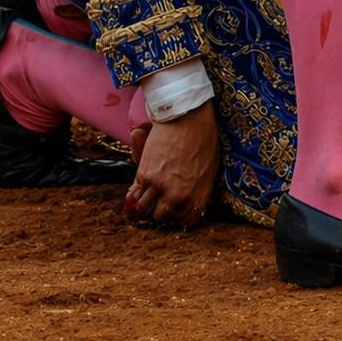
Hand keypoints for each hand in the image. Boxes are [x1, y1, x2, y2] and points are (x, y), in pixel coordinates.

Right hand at [124, 100, 219, 227]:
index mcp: (199, 195)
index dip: (182, 218)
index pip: (188, 222)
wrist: (187, 119)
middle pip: (163, 217)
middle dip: (162, 212)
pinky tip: (131, 202)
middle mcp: (179, 196)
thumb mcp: (210, 169)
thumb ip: (200, 190)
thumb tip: (194, 204)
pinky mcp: (144, 176)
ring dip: (145, 208)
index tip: (178, 213)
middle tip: (160, 204)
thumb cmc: (204, 139)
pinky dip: (131, 200)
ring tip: (144, 205)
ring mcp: (160, 187)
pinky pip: (134, 197)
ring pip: (146, 211)